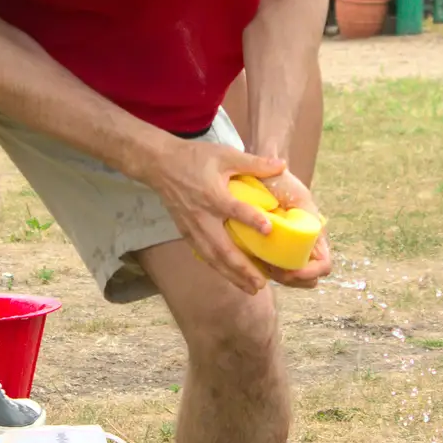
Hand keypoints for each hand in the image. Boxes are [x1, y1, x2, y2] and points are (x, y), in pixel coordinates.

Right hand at [147, 139, 285, 293]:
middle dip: (242, 267)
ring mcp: (192, 228)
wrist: (160, 165)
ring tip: (251, 288)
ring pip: (213, 257)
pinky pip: (204, 255)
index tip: (269, 230)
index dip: (251, 219)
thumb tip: (282, 164)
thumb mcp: (225, 154)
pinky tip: (232, 278)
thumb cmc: (195, 157)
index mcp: (212, 194)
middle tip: (261, 283)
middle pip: (222, 247)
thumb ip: (253, 163)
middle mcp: (202, 216)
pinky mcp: (186, 232)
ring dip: (232, 275)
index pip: (233, 209)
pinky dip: (219, 268)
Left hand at [255, 168, 330, 288]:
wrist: (263, 174)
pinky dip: (266, 273)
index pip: (323, 266)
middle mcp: (305, 246)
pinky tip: (254, 264)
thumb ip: (307, 213)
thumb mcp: (298, 196)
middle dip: (293, 281)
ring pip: (292, 279)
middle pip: (308, 279)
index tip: (291, 270)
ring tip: (264, 266)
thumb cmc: (282, 182)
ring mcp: (289, 250)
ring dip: (280, 279)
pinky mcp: (272, 250)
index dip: (310, 273)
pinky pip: (274, 271)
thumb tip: (315, 233)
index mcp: (315, 236)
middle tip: (273, 270)